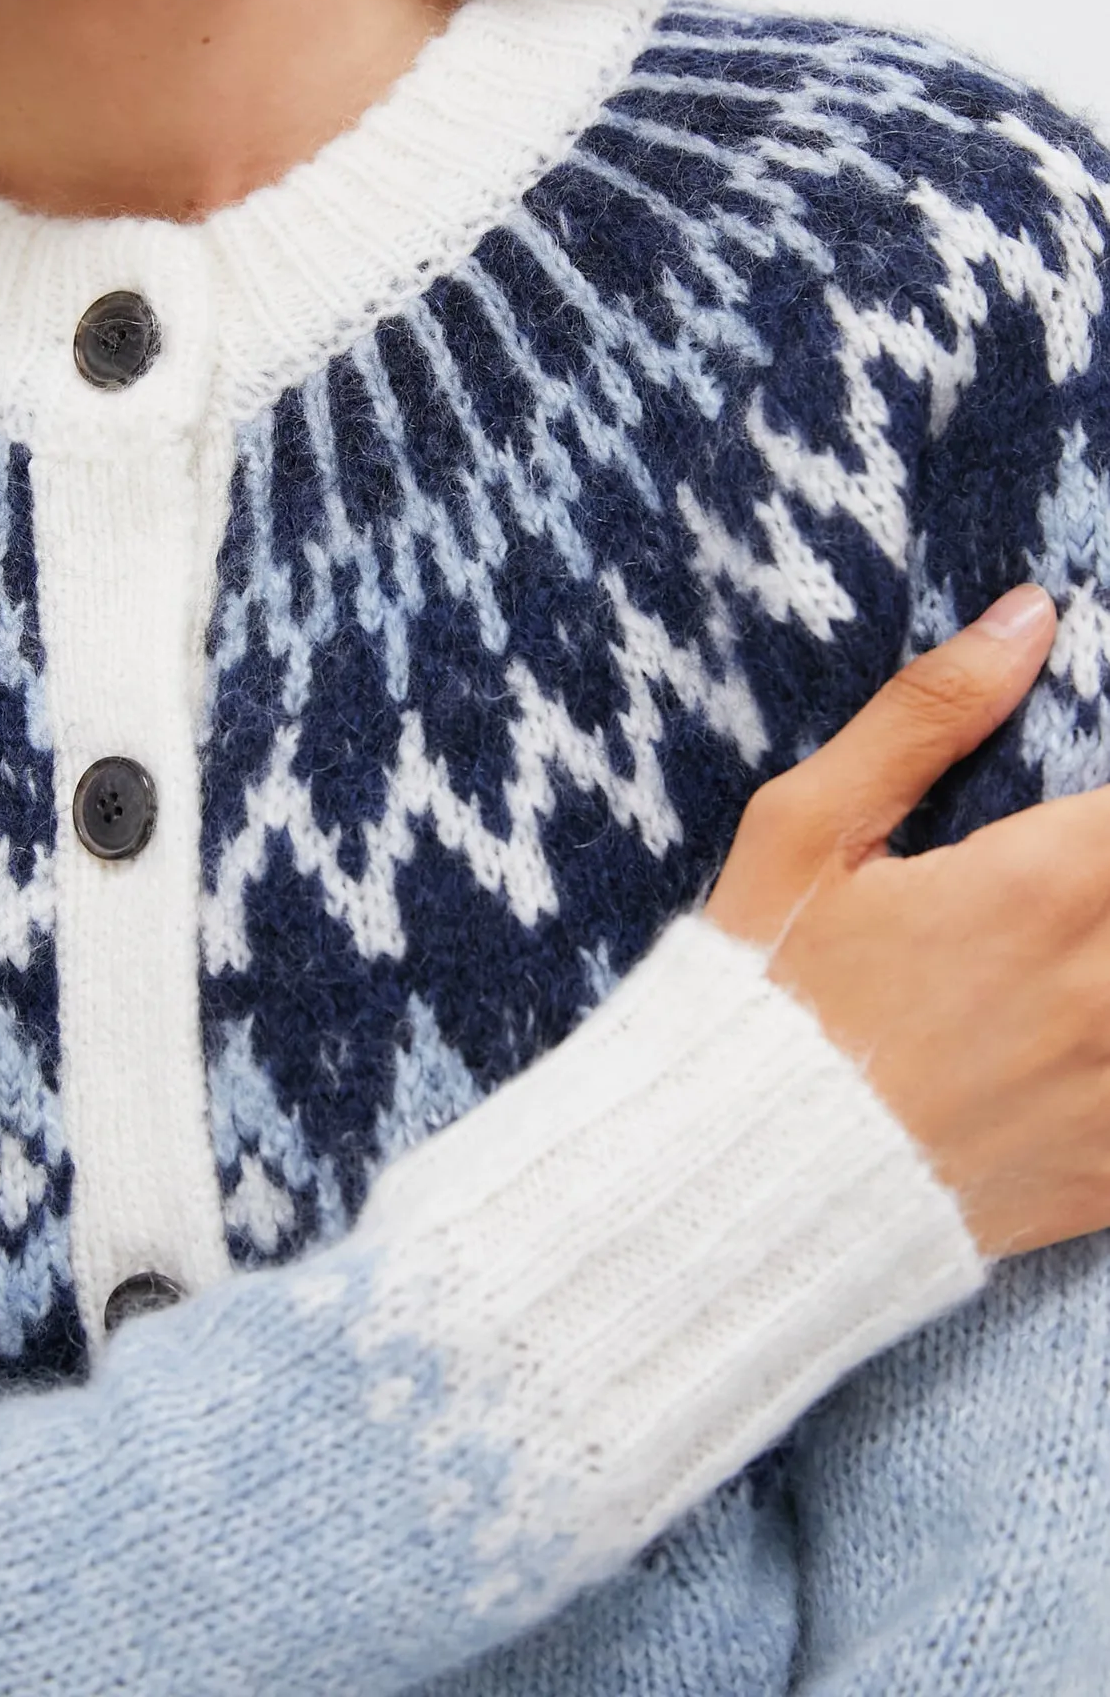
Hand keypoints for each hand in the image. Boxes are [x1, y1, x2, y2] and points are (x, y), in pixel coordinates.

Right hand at [707, 584, 1109, 1259]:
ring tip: (1083, 939)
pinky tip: (1087, 1035)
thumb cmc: (759, 1001)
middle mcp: (1104, 987)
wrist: (732, 1193)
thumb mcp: (805, 833)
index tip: (1090, 817)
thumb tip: (1030, 612)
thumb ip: (928, 716)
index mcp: (1039, 886)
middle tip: (1078, 879)